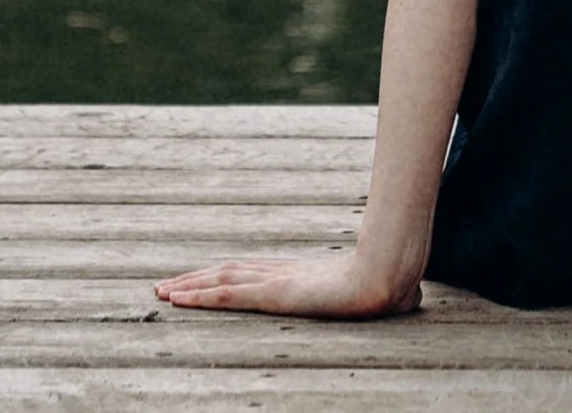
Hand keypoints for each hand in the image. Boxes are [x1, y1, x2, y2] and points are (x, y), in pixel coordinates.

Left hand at [154, 251, 420, 318]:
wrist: (392, 274)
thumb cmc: (392, 283)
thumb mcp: (379, 292)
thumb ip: (382, 294)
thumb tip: (410, 297)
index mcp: (301, 274)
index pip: (252, 273)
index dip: (222, 276)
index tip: (200, 280)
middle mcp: (283, 273)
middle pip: (229, 273)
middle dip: (195, 279)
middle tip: (163, 287)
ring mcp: (278, 282)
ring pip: (221, 282)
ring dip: (188, 287)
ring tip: (160, 293)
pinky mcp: (275, 294)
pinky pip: (228, 296)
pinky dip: (200, 296)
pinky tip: (178, 299)